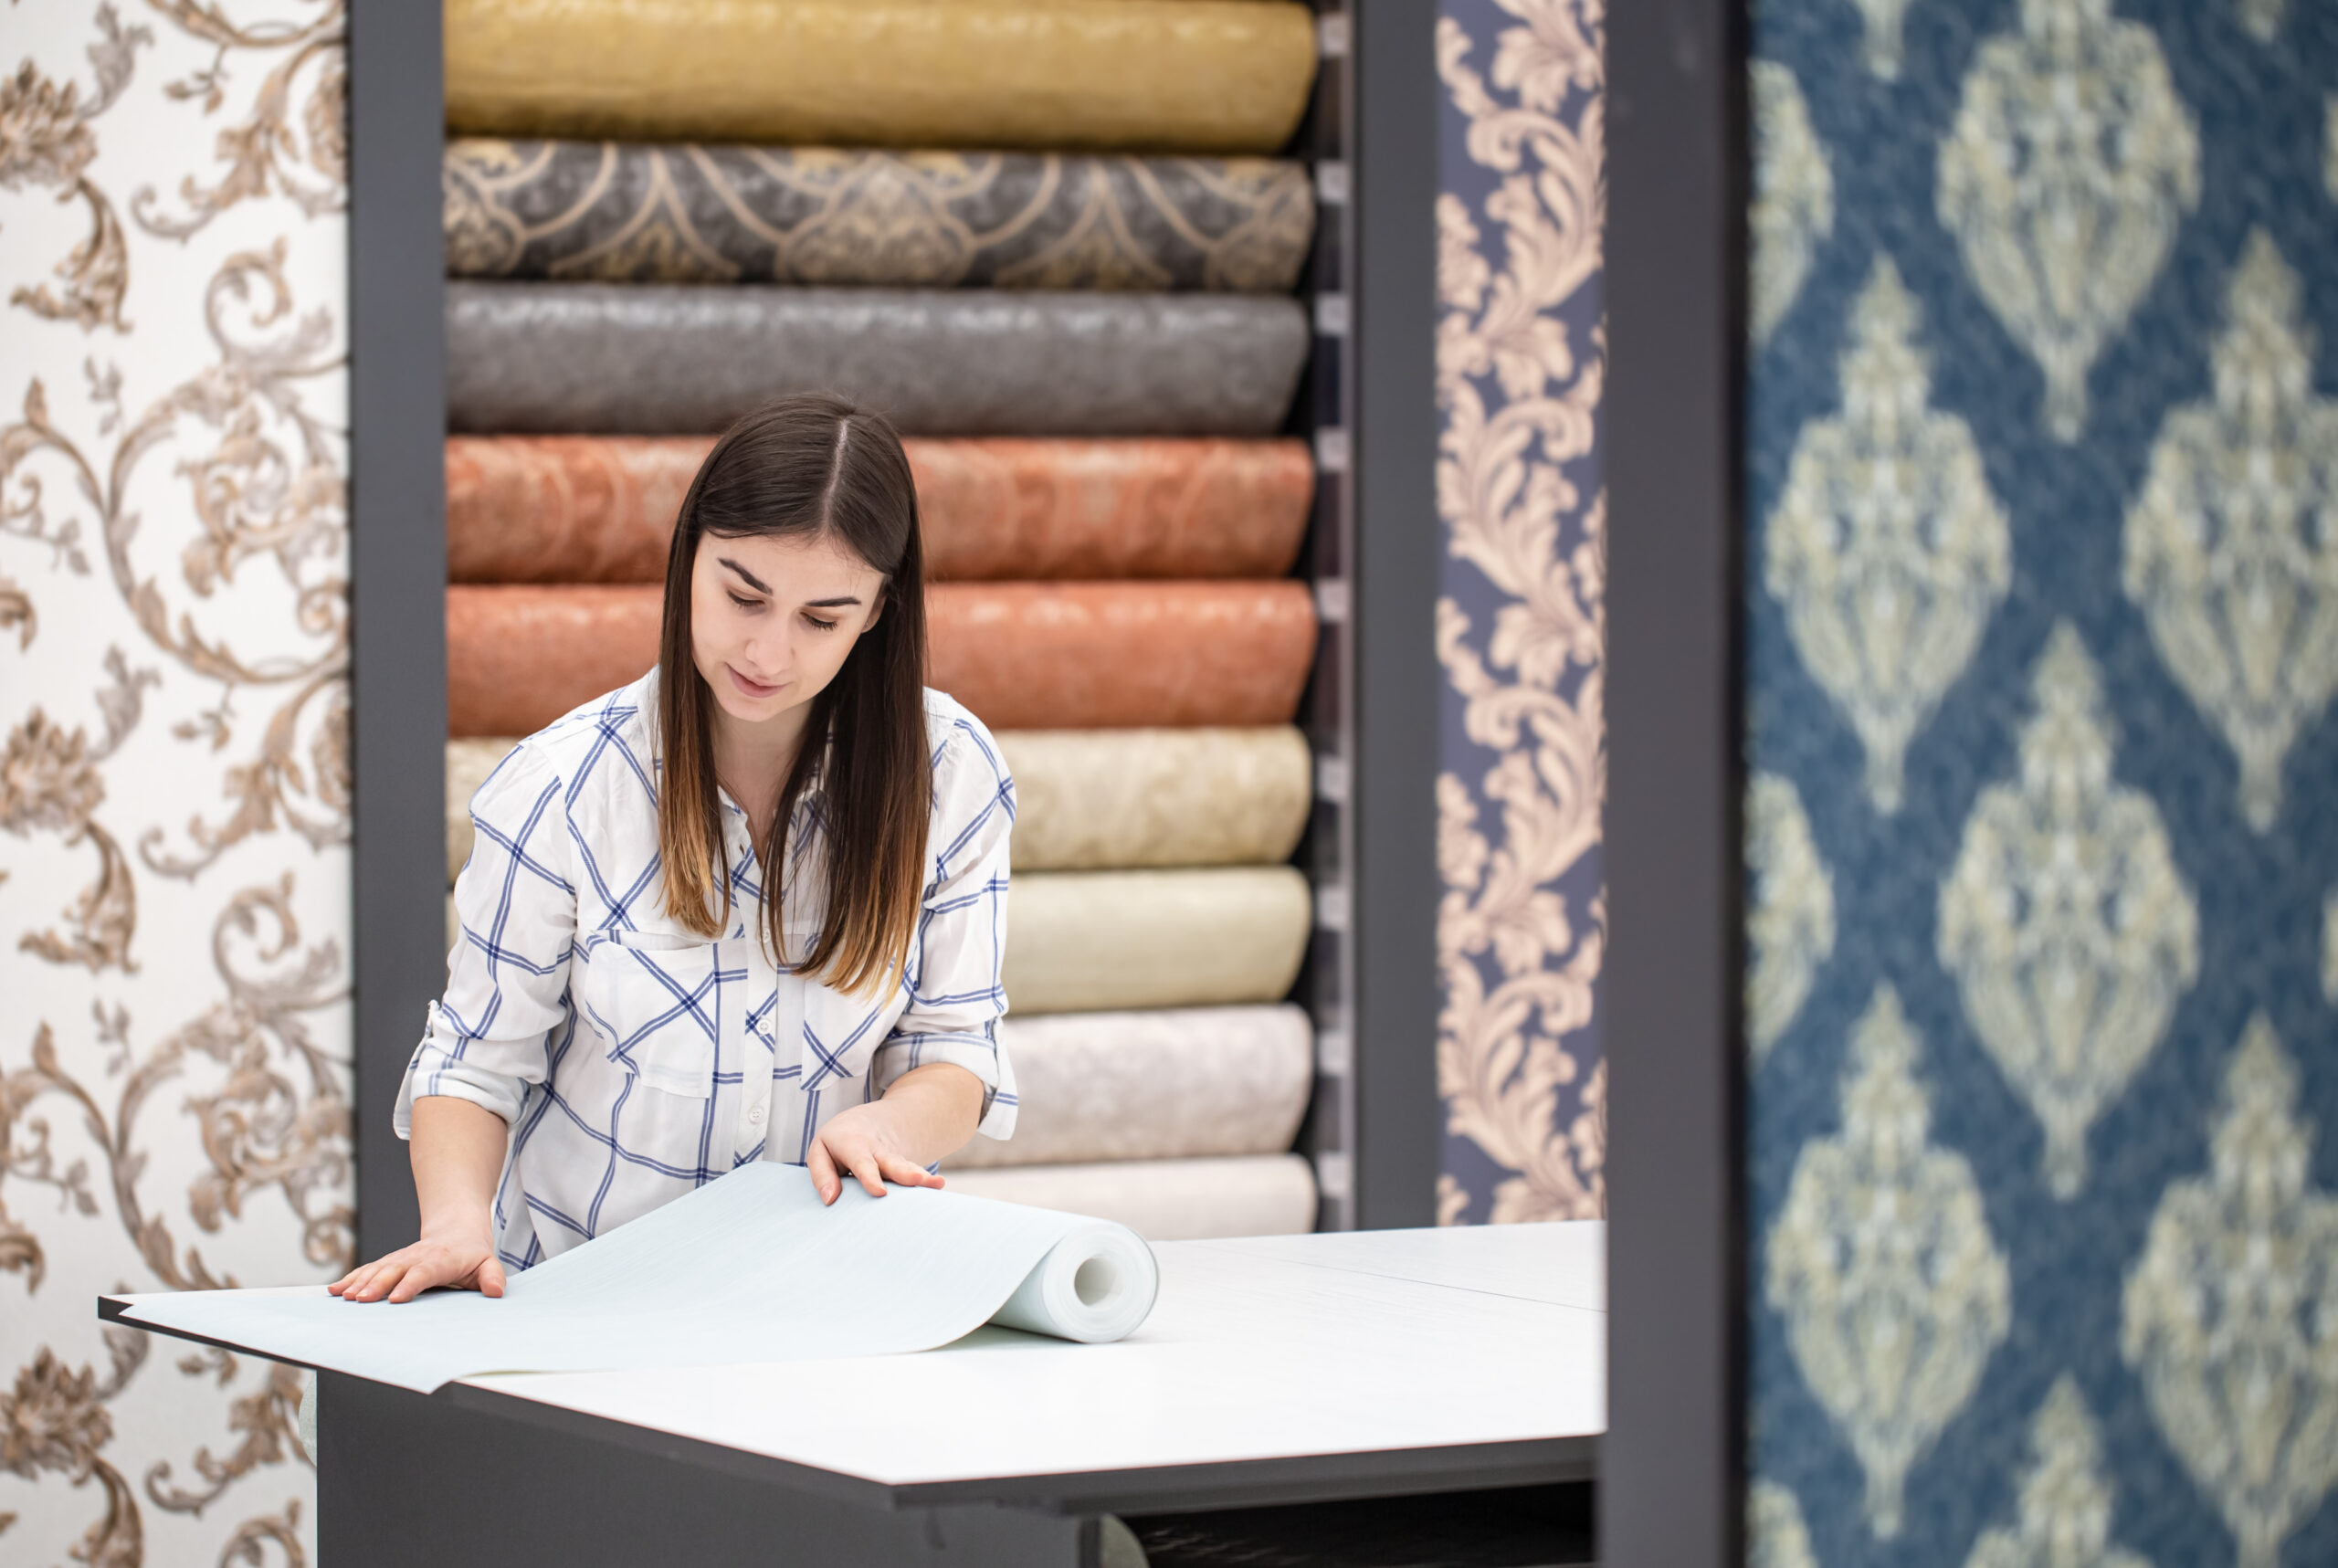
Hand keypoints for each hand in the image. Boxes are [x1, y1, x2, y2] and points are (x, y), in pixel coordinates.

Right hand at [329, 1233, 505, 1303]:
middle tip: (359, 1300)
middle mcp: (416, 1257)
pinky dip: (350, 1278)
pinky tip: (333, 1290)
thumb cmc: (472, 1254)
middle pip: (394, 1270)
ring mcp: (400, 1258)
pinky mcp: (389, 1262)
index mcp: (441, 1260)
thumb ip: (492, 1277)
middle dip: (376, 1284)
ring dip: (358, 1282)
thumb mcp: (488, 1264)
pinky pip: (368, 1270)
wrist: (457, 1231)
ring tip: (341, 1296)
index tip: (395, 1298)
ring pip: (377, 1269)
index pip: (424, 1272)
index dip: (409, 1284)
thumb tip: (496, 1292)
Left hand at [806, 1099, 946, 1204]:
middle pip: (892, 1162)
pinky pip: (914, 1175)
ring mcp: (893, 1160)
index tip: (880, 1192)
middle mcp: (877, 1150)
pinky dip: (927, 1181)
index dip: (870, 1176)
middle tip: (918, 1180)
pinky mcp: (902, 1169)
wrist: (863, 1123)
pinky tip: (938, 1186)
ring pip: (907, 1168)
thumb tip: (830, 1200)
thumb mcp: (820, 1151)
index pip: (862, 1161)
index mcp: (853, 1144)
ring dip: (922, 1176)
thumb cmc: (836, 1143)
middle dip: (905, 1172)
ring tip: (938, 1184)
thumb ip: (822, 1174)